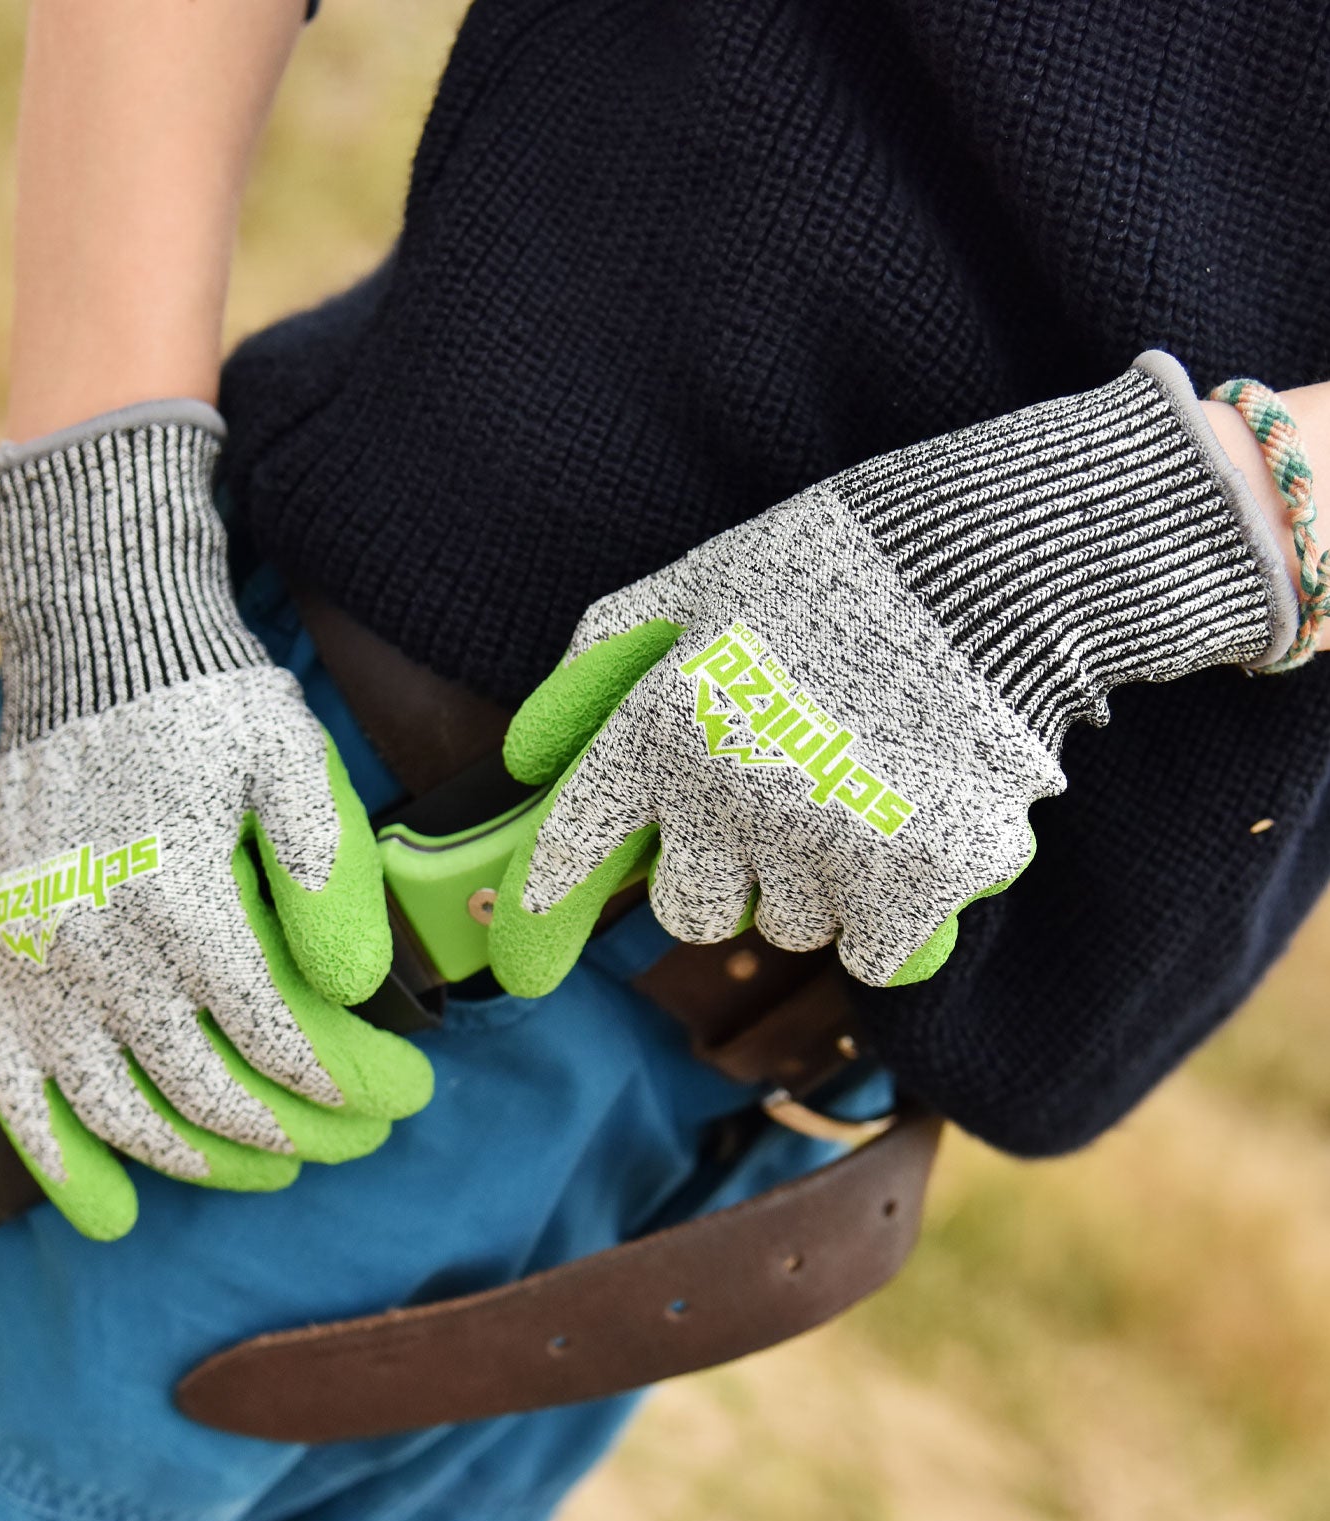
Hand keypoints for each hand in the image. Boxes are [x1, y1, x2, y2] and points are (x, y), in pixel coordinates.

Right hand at [0, 404, 430, 1239]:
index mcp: (179, 898)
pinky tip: (117, 1214)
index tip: (400, 1099)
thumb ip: (327, 871)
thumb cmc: (211, 710)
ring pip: (123, 1112)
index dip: (343, 1086)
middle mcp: (96, 946)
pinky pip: (20, 1096)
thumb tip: (358, 987)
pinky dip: (65, 1165)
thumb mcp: (293, 758)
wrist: (96, 656)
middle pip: (207, 1091)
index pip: (275, 1038)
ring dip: (205, 1161)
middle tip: (358, 1138)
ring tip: (272, 1165)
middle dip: (297, 1133)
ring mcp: (36, 969)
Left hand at [490, 353, 1292, 995]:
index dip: (548, 904)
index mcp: (663, 718)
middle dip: (730, 878)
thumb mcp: (698, 580)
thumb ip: (603, 659)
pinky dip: (898, 913)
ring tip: (872, 784)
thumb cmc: (840, 564)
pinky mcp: (915, 879)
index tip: (523, 957)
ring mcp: (823, 841)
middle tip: (784, 811)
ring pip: (794, 928)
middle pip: (695, 913)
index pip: (581, 840)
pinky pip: (874, 953)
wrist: (998, 562)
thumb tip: (523, 753)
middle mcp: (727, 791)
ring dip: (824, 882)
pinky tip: (922, 825)